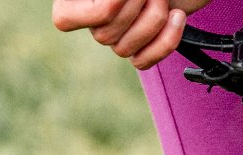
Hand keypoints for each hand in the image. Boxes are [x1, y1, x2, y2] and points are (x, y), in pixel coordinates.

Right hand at [51, 0, 212, 69]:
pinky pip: (143, 61)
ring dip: (154, 19)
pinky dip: (166, 40)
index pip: (66, 20)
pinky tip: (177, 17)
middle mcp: (89, 21)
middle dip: (135, 6)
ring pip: (123, 50)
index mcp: (72, 1)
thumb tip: (115, 7)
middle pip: (103, 35)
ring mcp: (113, 39)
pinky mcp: (137, 51)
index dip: (106, 8)